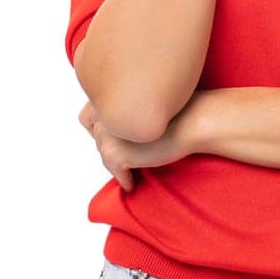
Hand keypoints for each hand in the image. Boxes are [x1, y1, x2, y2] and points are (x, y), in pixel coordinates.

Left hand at [76, 95, 207, 192]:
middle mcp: (102, 114)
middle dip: (110, 146)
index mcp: (109, 95)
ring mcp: (107, 134)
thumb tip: (117, 137)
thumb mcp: (146, 104)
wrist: (193, 119)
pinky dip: (124, 179)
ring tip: (130, 170)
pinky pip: (116, 172)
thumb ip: (127, 113)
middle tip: (126, 156)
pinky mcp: (115, 154)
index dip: (99, 128)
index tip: (114, 137)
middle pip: (96, 138)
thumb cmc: (179, 110)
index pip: (86, 117)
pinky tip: (133, 183)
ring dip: (116, 162)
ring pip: (105, 155)